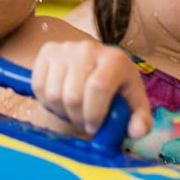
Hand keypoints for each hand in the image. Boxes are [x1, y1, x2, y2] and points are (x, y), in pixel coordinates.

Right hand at [30, 41, 152, 138]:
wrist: (98, 68)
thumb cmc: (117, 90)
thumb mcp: (133, 106)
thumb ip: (141, 121)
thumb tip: (137, 131)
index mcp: (115, 59)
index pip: (98, 86)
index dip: (94, 113)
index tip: (94, 127)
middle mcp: (88, 48)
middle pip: (73, 95)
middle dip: (77, 118)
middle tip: (84, 122)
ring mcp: (65, 48)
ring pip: (53, 93)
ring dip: (61, 111)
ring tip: (73, 112)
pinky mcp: (47, 51)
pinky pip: (38, 86)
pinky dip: (46, 102)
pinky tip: (60, 102)